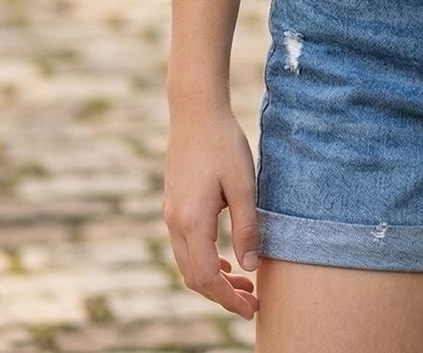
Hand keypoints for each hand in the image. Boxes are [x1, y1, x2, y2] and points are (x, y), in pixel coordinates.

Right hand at [163, 107, 260, 319]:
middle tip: (252, 302)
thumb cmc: (224, 144)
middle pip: (194, 277)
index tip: (252, 310)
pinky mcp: (174, 205)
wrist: (196, 112)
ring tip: (244, 283)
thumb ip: (247, 228)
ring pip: (188, 263)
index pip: (207, 277)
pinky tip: (226, 259)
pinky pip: (185, 246)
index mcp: (192, 221)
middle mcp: (174, 222)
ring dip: (214, 279)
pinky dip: (205, 260)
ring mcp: (171, 214)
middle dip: (222, 295)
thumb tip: (250, 268)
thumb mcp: (244, 185)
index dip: (228, 299)